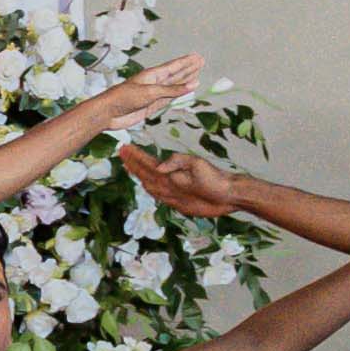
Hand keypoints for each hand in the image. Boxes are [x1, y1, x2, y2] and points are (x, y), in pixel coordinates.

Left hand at [76, 53, 207, 129]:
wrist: (108, 113)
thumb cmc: (124, 98)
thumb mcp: (151, 92)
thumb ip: (172, 90)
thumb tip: (194, 84)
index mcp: (152, 75)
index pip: (173, 66)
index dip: (186, 62)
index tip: (197, 56)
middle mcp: (154, 83)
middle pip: (175, 74)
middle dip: (188, 68)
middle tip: (200, 61)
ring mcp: (153, 94)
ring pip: (174, 85)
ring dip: (185, 80)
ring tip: (196, 73)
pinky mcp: (152, 105)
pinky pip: (169, 98)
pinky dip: (178, 94)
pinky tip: (184, 91)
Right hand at [121, 148, 239, 220]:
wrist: (227, 195)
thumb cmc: (215, 178)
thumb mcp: (198, 165)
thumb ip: (177, 162)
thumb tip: (158, 168)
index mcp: (171, 170)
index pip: (149, 163)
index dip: (136, 157)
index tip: (125, 148)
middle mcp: (168, 180)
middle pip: (145, 171)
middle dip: (133, 162)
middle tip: (121, 152)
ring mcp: (171, 191)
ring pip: (148, 181)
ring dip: (137, 172)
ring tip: (127, 164)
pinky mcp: (176, 202)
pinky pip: (157, 194)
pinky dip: (147, 188)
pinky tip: (143, 183)